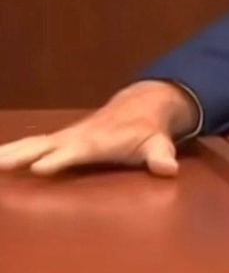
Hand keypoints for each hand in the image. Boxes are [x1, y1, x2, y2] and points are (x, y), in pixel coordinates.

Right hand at [0, 81, 198, 176]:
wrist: (142, 104)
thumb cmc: (148, 130)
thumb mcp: (159, 143)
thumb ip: (162, 155)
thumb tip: (169, 168)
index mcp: (98, 141)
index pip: (76, 151)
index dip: (60, 159)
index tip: (40, 168)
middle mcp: (78, 137)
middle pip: (45, 145)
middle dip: (21, 155)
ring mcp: (66, 136)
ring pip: (32, 143)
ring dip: (8, 153)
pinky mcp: (60, 139)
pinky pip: (30, 145)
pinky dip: (10, 151)